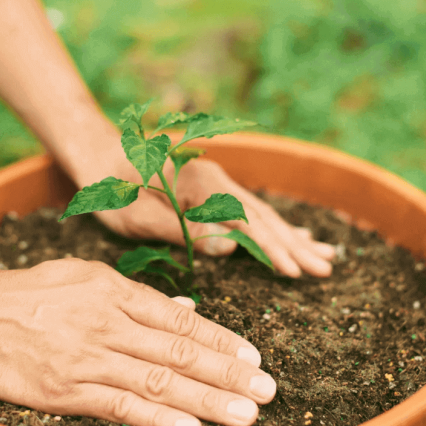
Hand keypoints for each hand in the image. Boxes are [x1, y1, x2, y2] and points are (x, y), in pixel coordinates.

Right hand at [0, 259, 275, 425]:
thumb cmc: (36, 291)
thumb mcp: (90, 277)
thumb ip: (140, 297)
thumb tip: (188, 309)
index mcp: (118, 293)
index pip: (182, 320)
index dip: (221, 340)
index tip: (254, 357)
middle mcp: (111, 324)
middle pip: (180, 352)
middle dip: (227, 373)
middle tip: (266, 390)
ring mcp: (90, 357)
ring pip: (159, 380)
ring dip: (206, 399)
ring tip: (244, 413)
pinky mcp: (67, 389)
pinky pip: (120, 404)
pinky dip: (157, 419)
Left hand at [83, 147, 335, 277]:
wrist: (99, 154)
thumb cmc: (113, 189)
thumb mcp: (139, 216)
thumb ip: (185, 230)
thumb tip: (232, 247)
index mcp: (202, 185)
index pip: (248, 221)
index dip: (273, 248)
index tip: (295, 271)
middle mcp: (218, 182)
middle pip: (265, 217)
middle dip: (295, 245)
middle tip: (326, 268)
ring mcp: (218, 185)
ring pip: (263, 214)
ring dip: (293, 237)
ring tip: (325, 255)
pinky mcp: (214, 192)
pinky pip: (251, 212)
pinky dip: (276, 227)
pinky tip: (296, 235)